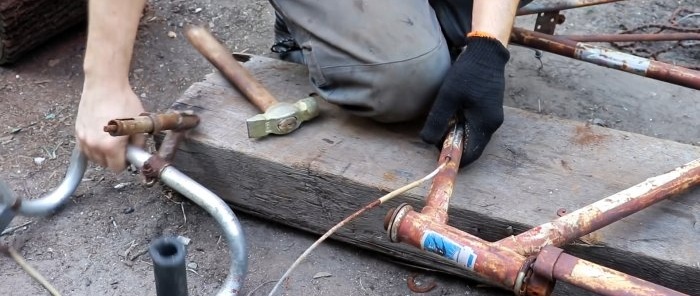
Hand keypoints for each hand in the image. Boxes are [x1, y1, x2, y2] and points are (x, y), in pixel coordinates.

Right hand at [75, 82, 145, 171]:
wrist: (104, 85)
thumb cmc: (123, 101)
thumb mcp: (138, 124)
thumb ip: (139, 143)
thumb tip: (138, 153)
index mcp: (110, 147)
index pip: (116, 168)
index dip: (125, 162)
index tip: (129, 153)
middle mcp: (93, 146)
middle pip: (104, 164)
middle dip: (114, 158)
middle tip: (122, 144)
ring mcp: (83, 139)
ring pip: (93, 157)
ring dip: (102, 153)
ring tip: (111, 139)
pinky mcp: (77, 131)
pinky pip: (84, 148)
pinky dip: (92, 146)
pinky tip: (101, 135)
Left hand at [420, 36, 509, 166]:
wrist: (486, 52)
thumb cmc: (468, 73)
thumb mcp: (448, 97)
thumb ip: (437, 120)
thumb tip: (427, 142)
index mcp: (485, 124)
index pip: (471, 155)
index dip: (453, 156)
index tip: (437, 149)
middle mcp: (493, 124)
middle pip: (472, 147)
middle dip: (454, 145)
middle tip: (437, 132)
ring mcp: (494, 117)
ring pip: (474, 136)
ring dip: (458, 134)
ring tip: (444, 121)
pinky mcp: (490, 110)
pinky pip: (477, 126)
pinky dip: (464, 126)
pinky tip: (453, 113)